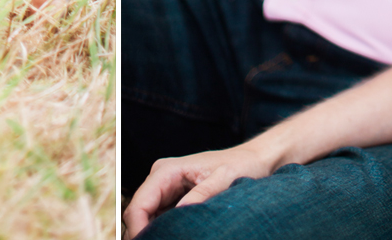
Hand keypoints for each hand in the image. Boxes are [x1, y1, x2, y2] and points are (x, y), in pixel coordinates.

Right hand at [122, 143, 277, 236]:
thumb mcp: (224, 181)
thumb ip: (201, 195)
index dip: (138, 230)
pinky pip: (159, 218)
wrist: (254, 159)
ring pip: (147, 218)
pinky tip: (177, 237)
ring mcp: (166, 188)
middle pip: (138, 214)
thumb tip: (180, 212)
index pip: (138, 205)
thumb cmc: (241, 166)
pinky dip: (164, 231)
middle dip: (145, 234)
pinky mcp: (173, 198)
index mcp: (166, 171)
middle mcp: (160, 177)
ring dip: (155, 233)